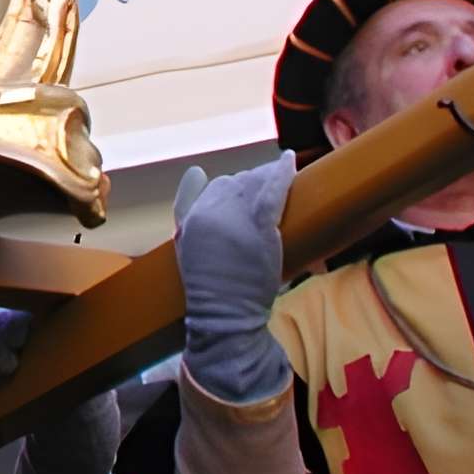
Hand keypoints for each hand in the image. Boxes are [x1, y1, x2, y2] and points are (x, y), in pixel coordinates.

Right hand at [173, 158, 295, 405]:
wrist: (226, 313)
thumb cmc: (207, 282)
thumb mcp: (184, 240)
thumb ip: (186, 203)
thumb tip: (197, 170)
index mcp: (193, 215)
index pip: (215, 186)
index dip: (233, 188)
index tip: (246, 192)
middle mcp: (213, 212)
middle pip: (237, 183)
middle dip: (251, 182)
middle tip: (266, 188)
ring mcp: (238, 219)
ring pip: (254, 183)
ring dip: (266, 177)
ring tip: (278, 175)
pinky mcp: (263, 228)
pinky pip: (272, 191)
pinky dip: (281, 173)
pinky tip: (289, 160)